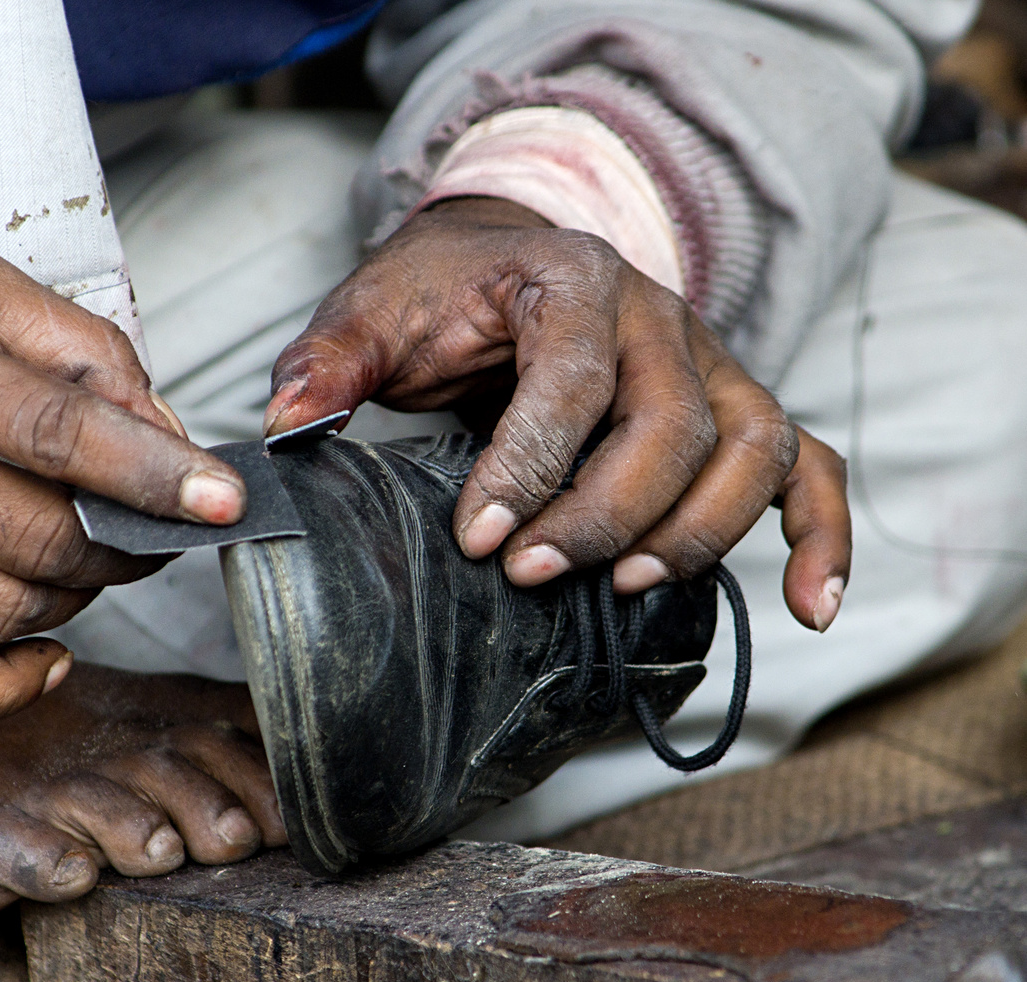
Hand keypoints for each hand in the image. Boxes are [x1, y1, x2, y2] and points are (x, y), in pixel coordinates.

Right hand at [0, 231, 246, 716]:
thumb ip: (73, 343)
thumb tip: (162, 427)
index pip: (61, 435)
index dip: (153, 474)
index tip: (224, 499)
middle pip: (44, 539)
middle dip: (127, 544)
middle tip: (154, 528)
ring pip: (3, 611)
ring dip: (77, 600)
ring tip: (87, 562)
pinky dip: (2, 688)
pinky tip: (45, 657)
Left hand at [265, 197, 850, 630]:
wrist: (506, 254)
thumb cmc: (439, 293)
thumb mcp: (369, 312)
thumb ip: (327, 363)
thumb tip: (285, 427)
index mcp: (569, 280)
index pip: (571, 378)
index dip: (527, 465)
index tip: (474, 538)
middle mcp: (657, 318)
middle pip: (671, 424)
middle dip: (601, 512)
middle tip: (524, 573)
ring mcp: (709, 364)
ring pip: (749, 447)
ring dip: (698, 530)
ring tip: (624, 588)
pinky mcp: (733, 409)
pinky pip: (810, 465)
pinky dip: (821, 533)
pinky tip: (806, 603)